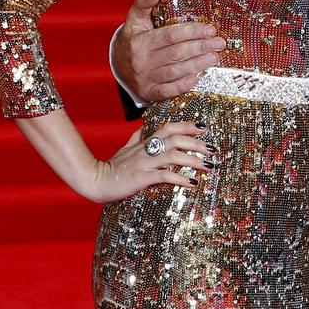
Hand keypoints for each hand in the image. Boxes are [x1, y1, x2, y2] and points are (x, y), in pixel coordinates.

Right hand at [83, 121, 213, 202]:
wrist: (95, 181)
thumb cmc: (112, 166)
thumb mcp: (125, 149)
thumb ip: (136, 137)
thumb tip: (143, 126)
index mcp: (145, 142)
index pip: (168, 128)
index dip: (187, 126)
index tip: (204, 128)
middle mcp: (146, 150)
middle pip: (175, 140)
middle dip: (196, 143)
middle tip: (213, 150)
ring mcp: (144, 163)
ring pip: (173, 156)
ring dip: (193, 160)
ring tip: (208, 166)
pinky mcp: (141, 177)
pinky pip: (164, 176)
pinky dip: (180, 178)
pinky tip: (192, 183)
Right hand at [114, 0, 224, 102]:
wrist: (117, 67)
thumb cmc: (133, 39)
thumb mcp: (135, 20)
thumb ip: (144, 3)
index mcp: (139, 42)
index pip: (170, 35)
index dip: (192, 32)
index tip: (210, 29)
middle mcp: (141, 61)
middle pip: (176, 54)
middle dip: (201, 47)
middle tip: (220, 43)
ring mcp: (145, 79)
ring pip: (175, 72)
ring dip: (198, 65)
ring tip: (215, 57)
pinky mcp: (149, 93)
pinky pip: (168, 91)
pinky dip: (183, 85)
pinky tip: (197, 78)